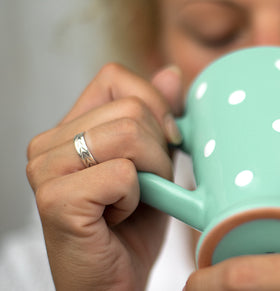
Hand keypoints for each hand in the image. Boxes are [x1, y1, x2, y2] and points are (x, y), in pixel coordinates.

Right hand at [26, 63, 183, 290]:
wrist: (115, 283)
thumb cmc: (133, 226)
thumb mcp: (154, 163)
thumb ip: (158, 117)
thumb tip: (170, 73)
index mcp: (70, 128)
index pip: (116, 78)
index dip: (154, 106)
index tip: (166, 142)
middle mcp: (48, 144)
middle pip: (131, 107)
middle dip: (160, 149)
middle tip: (150, 185)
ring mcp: (46, 170)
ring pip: (128, 134)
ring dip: (153, 173)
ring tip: (138, 199)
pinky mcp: (55, 199)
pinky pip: (122, 174)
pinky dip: (137, 198)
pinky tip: (119, 217)